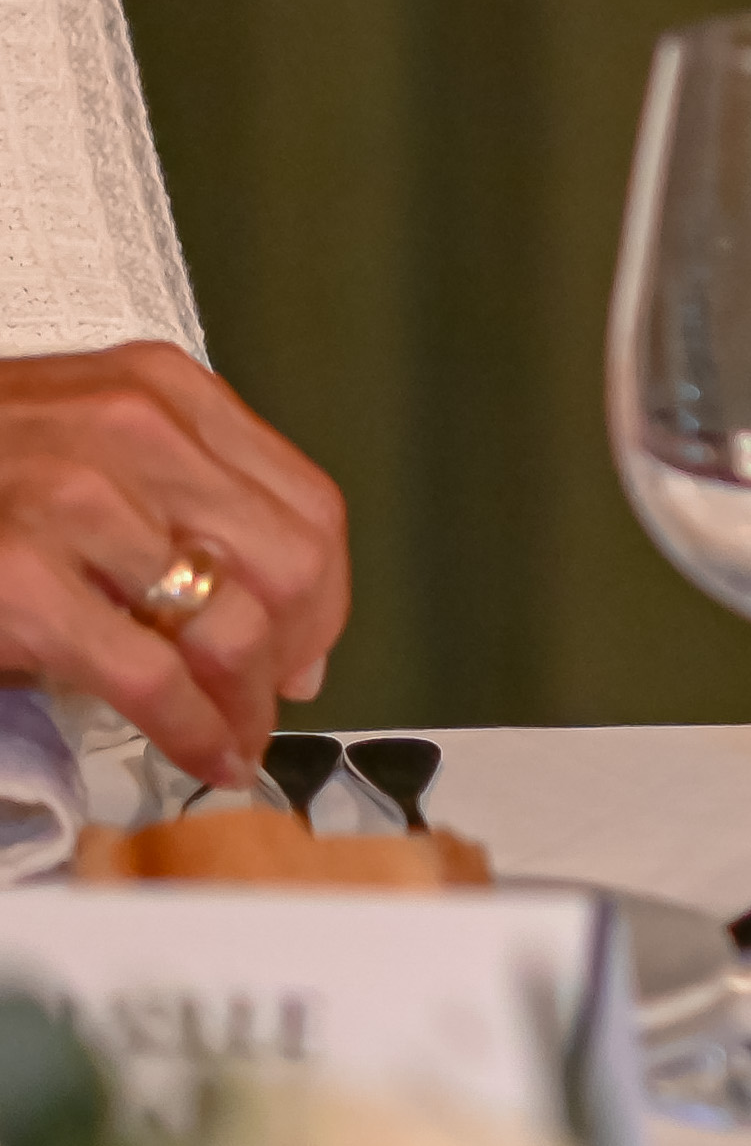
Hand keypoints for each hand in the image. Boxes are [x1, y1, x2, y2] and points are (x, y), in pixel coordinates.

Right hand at [0, 342, 351, 787]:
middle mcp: (133, 431)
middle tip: (271, 705)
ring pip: (231, 624)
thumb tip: (281, 624)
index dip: (325, 597)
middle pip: (288, 564)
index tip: (312, 650)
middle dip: (292, 655)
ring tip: (233, 737)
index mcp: (162, 391)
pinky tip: (203, 753)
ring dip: (246, 702)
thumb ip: (177, 499)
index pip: (306, 504)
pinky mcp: (20, 580)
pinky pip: (154, 677)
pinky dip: (196, 731)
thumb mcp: (83, 442)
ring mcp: (75, 501)